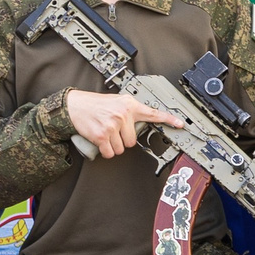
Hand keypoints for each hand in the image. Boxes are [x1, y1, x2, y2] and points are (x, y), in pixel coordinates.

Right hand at [65, 89, 182, 157]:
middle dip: (123, 139)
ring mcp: (113, 125)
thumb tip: (141, 122)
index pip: (153, 113)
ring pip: (122, 148)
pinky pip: (110, 153)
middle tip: (113, 130)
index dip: (168, 119)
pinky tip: (100, 142)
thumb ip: (130, 111)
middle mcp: (122, 114)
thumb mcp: (116, 101)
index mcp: (129, 105)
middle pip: (133, 140)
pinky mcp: (102, 136)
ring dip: (113, 146)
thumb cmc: (95, 105)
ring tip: (105, 133)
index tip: (180, 124)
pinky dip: (105, 151)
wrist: (74, 106)